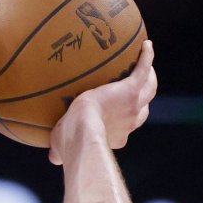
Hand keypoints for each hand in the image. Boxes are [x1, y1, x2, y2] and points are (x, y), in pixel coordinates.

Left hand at [48, 40, 156, 164]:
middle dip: (144, 98)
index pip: (127, 126)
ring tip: (146, 65)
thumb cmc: (69, 141)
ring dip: (150, 77)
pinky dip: (146, 57)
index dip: (126, 119)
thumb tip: (52, 157)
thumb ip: (59, 151)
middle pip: (144, 108)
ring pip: (150, 88)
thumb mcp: (63, 146)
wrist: (81, 130)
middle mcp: (130, 121)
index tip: (120, 113)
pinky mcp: (131, 89)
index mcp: (117, 135)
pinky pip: (143, 69)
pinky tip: (146, 45)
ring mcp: (133, 105)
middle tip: (139, 87)